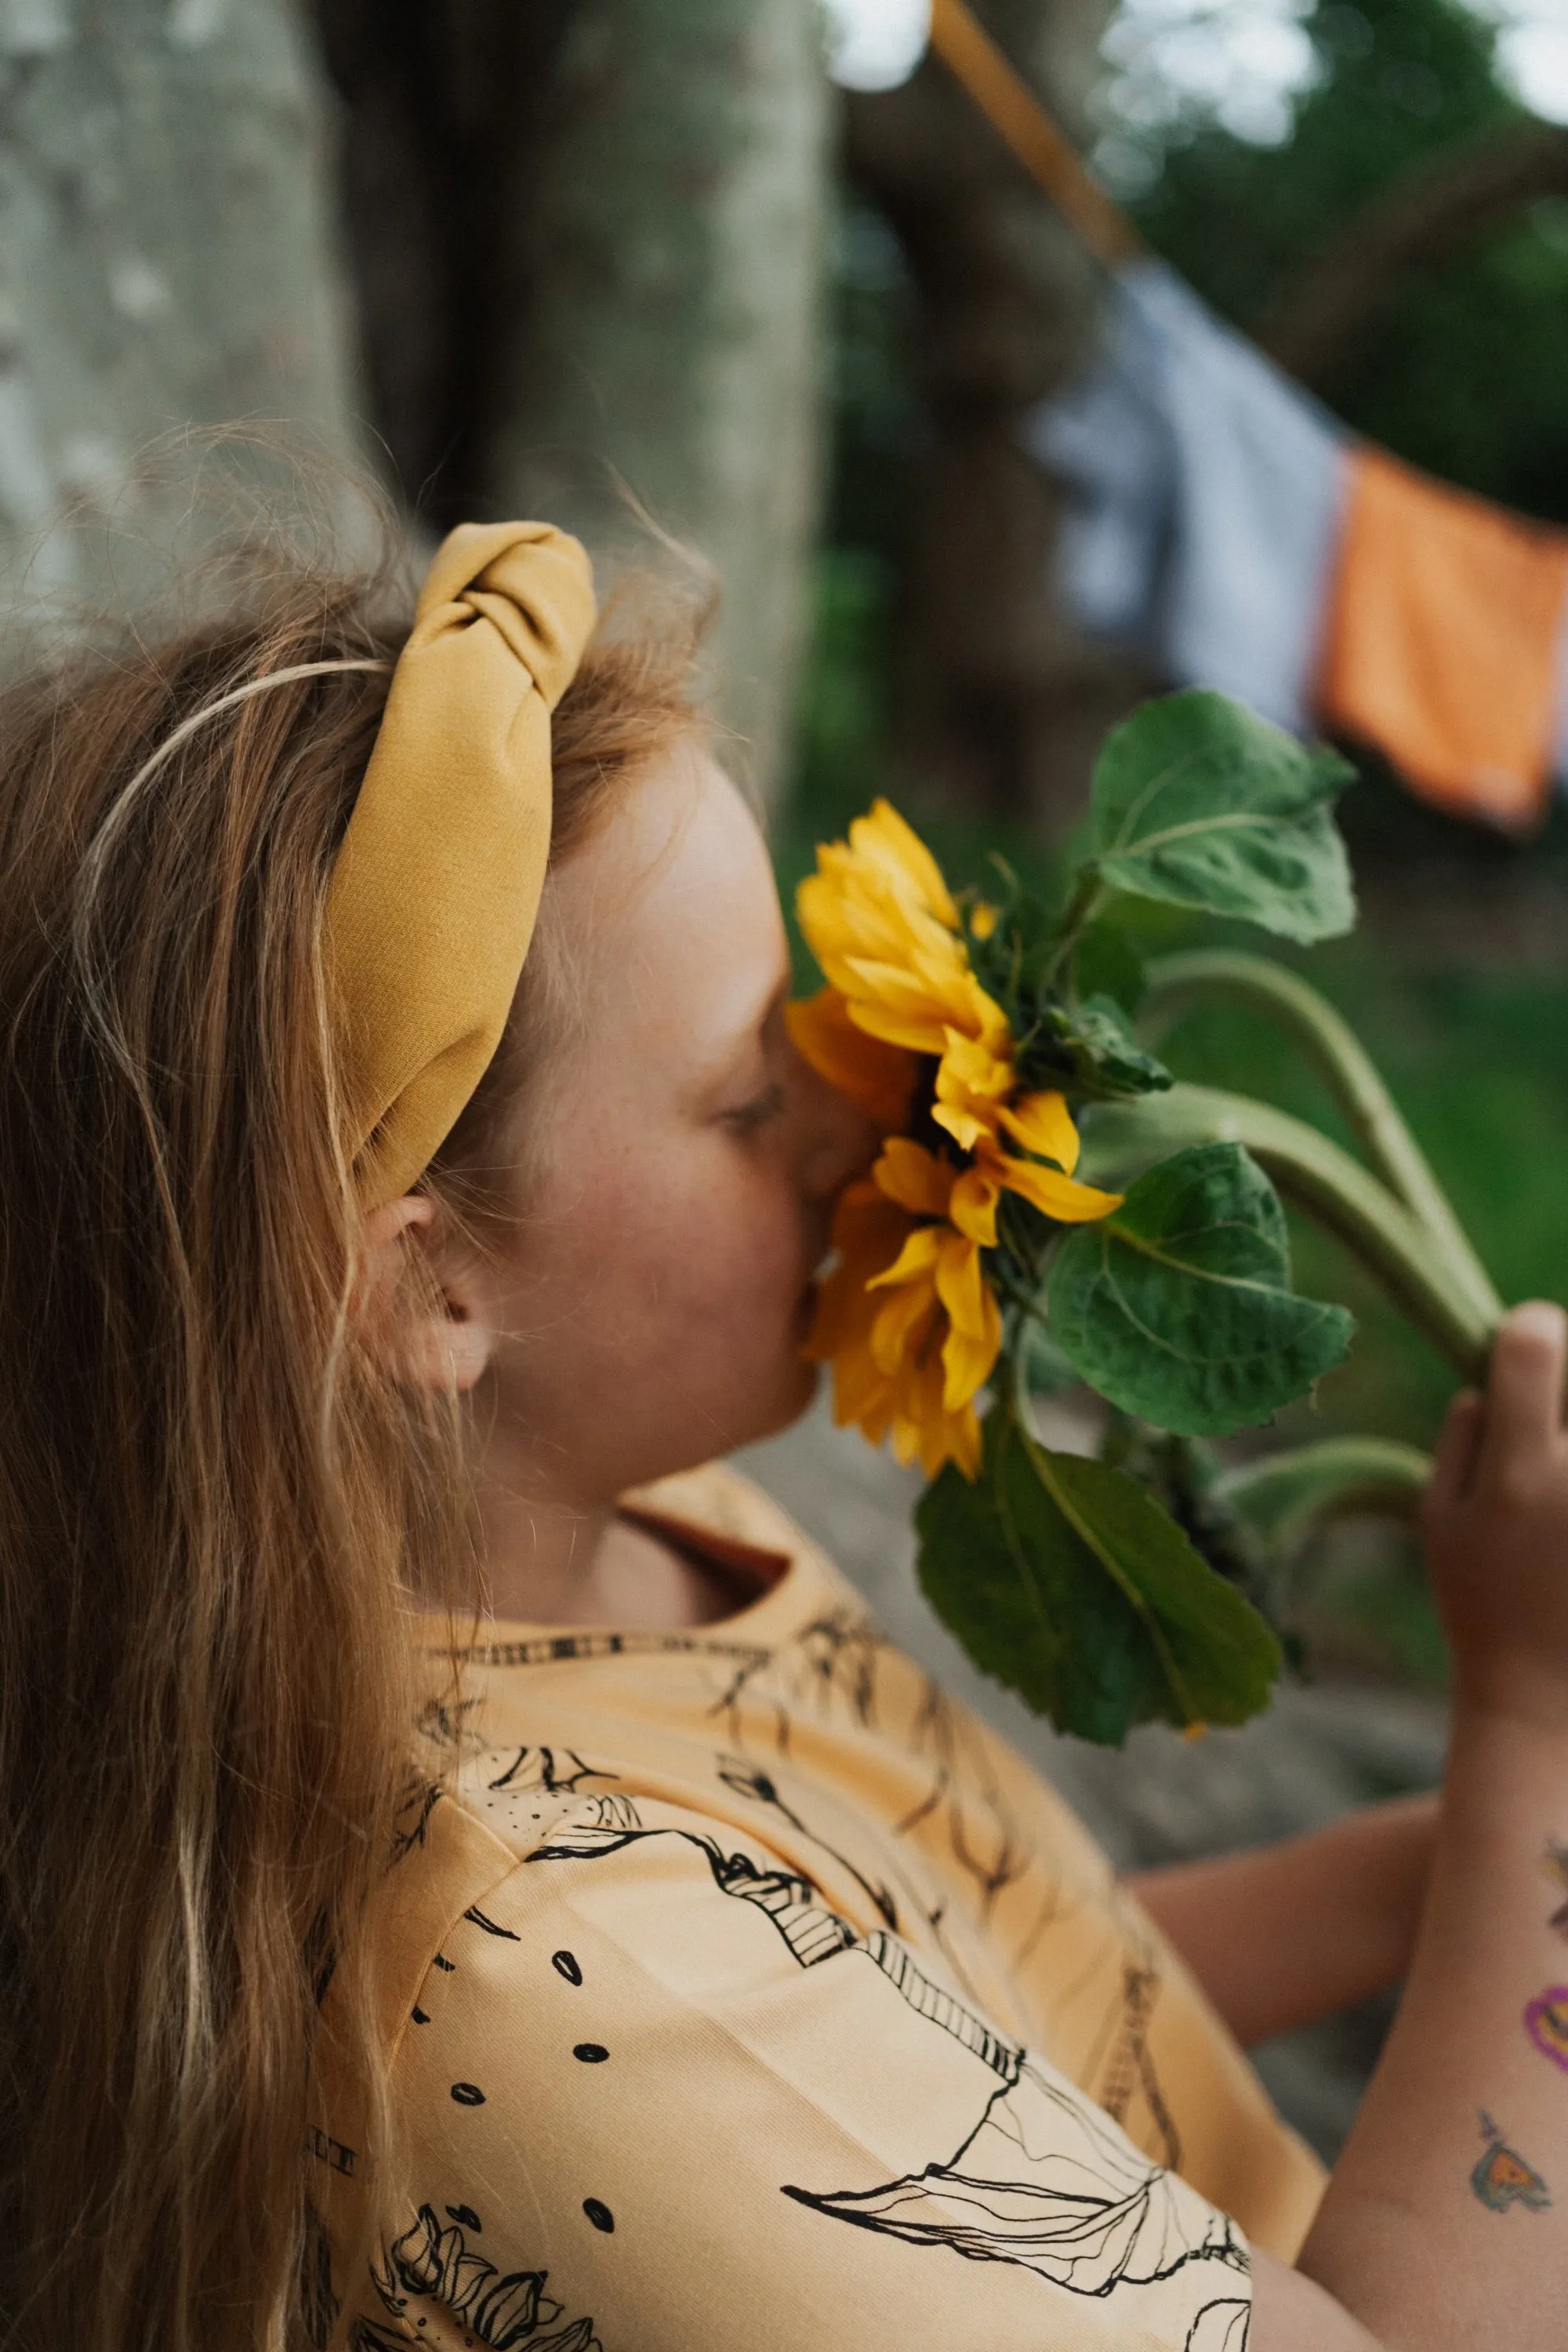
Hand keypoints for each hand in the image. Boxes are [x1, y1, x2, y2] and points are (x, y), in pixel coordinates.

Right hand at [1422, 1300, 1567, 1726]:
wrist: (1556, 1706)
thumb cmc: (1484, 1611)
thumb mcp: (1440, 1523)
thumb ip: (1461, 1442)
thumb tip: (1493, 1382)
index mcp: (1518, 1472)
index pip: (1534, 1342)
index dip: (1531, 1328)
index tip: (1528, 1347)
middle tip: (1560, 1420)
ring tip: (1561, 1484)